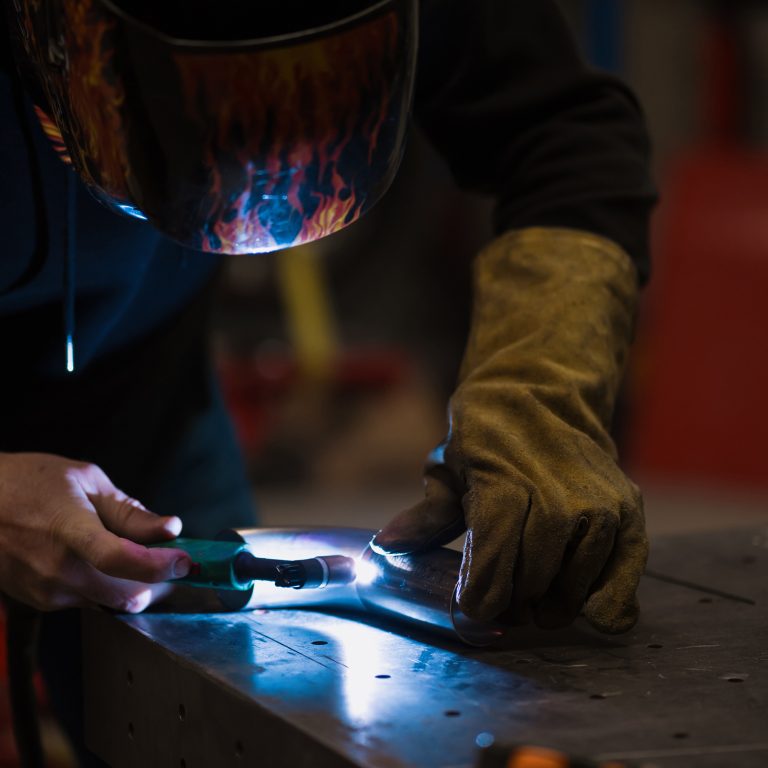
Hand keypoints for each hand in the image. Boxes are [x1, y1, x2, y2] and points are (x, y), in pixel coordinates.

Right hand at [0, 452, 191, 611]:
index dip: (159, 565)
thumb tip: (171, 528)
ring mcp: (45, 591)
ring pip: (111, 602)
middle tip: (169, 558)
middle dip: (156, 580)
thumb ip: (130, 511)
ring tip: (123, 548)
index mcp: (68, 530)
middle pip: (126, 595)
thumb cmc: (30, 483)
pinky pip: (90, 600)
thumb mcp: (86, 481)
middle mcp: (55, 569)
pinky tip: (96, 559)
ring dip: (131, 584)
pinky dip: (106, 585)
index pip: (120, 560)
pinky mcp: (40, 602)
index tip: (185, 561)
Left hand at [373, 229, 648, 633]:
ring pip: (576, 586)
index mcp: (505, 486)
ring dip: (553, 604)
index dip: (481, 599)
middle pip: (534, 583)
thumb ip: (425, 515)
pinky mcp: (629, 512)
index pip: (494, 567)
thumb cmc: (486, 437)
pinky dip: (608, 604)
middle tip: (502, 604)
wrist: (545, 394)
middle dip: (513, 604)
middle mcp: (559, 498)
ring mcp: (599, 506)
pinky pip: (624, 578)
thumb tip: (388, 544)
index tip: (472, 609)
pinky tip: (589, 608)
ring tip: (535, 598)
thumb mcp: (448, 468)